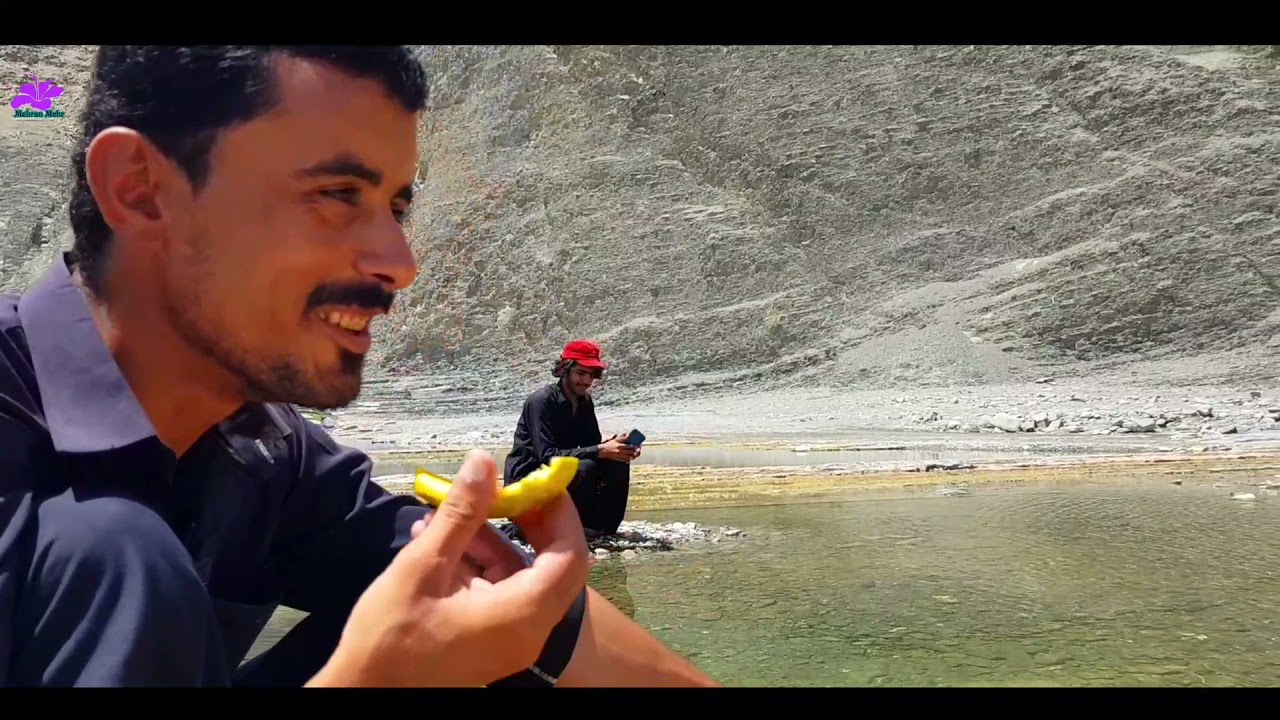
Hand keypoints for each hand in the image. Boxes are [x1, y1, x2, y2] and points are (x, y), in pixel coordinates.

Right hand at [309, 450, 589, 686]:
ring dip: (491, 540)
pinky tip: (438, 540)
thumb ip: (460, 513)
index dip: (560, 513)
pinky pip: (499, 593)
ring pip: (519, 576)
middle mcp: (528, 632)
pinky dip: (477, 564)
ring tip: (447, 512)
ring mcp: (510, 640)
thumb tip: (484, 463)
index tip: (537, 481)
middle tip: (500, 490)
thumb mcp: (423, 566)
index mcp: (522, 615)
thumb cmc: (390, 637)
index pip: (569, 556)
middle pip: (551, 565)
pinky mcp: (490, 641)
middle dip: (527, 522)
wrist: (363, 692)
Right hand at [599, 437, 639, 461]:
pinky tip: (632, 457)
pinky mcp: (619, 459)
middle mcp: (620, 451)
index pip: (629, 446)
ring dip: (634, 456)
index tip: (639, 445)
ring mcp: (620, 456)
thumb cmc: (610, 444)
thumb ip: (622, 437)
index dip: (635, 446)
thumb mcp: (616, 439)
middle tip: (639, 449)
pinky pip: (626, 460)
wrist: (603, 451)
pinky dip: (630, 459)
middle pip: (631, 452)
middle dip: (636, 451)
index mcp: (620, 445)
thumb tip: (628, 434)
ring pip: (630, 457)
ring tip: (637, 453)